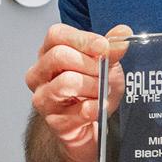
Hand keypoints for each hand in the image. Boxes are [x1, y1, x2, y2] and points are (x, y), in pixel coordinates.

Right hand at [25, 22, 131, 161]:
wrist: (90, 129)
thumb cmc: (92, 93)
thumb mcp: (105, 66)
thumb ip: (110, 49)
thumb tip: (122, 33)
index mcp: (48, 53)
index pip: (56, 35)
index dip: (82, 39)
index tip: (103, 46)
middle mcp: (39, 74)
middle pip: (59, 56)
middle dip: (90, 64)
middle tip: (104, 73)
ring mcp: (43, 98)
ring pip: (67, 81)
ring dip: (94, 86)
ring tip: (101, 92)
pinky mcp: (53, 121)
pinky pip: (79, 110)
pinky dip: (96, 107)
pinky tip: (98, 107)